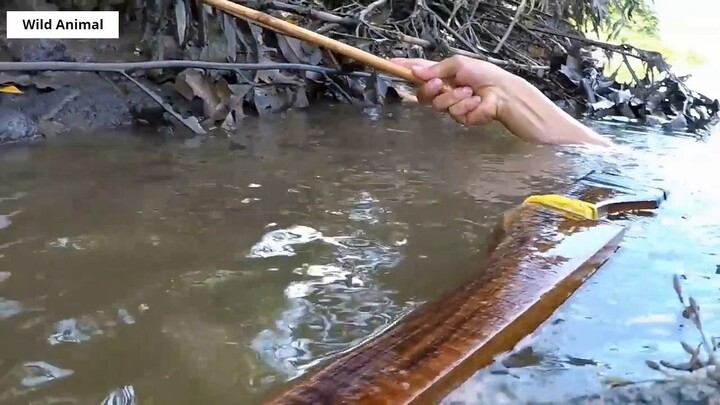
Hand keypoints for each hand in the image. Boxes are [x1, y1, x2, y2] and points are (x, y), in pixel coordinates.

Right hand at [390, 55, 512, 125]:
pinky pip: (452, 112)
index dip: (405, 68)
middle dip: (429, 89)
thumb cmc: (483, 74)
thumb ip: (436, 69)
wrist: (502, 92)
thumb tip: (415, 72)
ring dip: (453, 96)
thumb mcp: (458, 64)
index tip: (391, 63)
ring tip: (468, 92)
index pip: (419, 71)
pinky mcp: (458, 117)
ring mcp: (449, 105)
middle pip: (422, 94)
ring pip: (437, 104)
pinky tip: (476, 101)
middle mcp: (443, 90)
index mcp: (442, 75)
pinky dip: (464, 105)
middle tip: (440, 84)